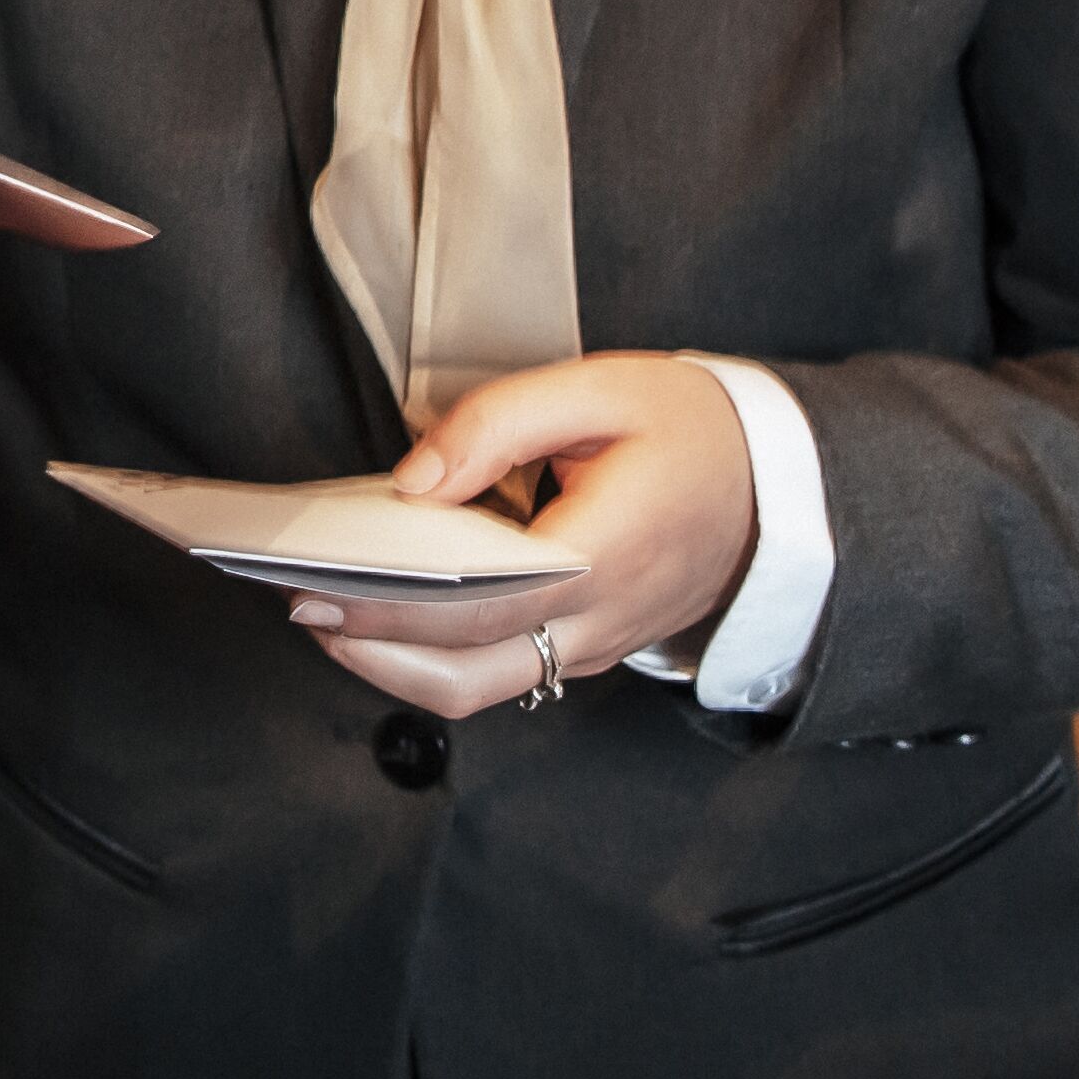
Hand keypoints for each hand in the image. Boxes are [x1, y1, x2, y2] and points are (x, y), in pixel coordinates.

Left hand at [289, 356, 761, 719]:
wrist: (780, 484)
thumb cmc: (693, 429)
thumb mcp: (600, 389)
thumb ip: (495, 425)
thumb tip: (410, 479)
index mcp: (606, 552)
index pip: (477, 605)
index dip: (387, 606)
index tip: (314, 583)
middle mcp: (601, 618)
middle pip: (468, 674)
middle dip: (370, 648)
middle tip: (298, 603)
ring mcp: (598, 644)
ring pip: (483, 689)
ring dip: (396, 664)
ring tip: (327, 610)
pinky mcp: (591, 645)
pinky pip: (506, 671)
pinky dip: (438, 655)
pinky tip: (389, 608)